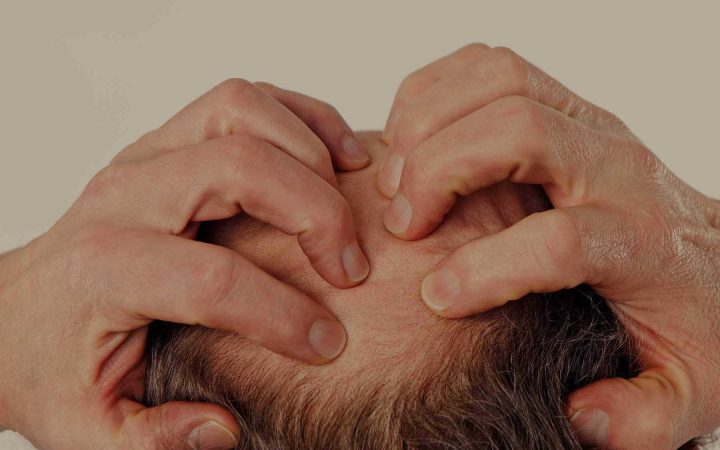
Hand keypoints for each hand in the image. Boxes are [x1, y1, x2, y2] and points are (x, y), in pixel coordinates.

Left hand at [0, 79, 370, 448]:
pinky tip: (335, 157)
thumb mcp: (87, 429)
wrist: (15, 314)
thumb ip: (153, 438)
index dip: (283, 314)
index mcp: (104, 270)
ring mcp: (146, 158)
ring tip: (350, 201)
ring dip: (308, 149)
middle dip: (315, 212)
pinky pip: (240, 102)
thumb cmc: (55, 364)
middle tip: (351, 268)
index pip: (211, 278)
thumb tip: (223, 429)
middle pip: (236, 167)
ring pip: (239, 109)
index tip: (327, 344)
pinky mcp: (169, 142)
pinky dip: (299, 115)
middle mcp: (124, 196)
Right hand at [377, 44, 719, 448]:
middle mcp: (617, 168)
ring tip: (395, 179)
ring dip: (429, 120)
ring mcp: (591, 126)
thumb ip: (643, 418)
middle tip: (402, 226)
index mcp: (641, 243)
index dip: (488, 268)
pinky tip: (412, 141)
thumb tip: (579, 411)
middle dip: (440, 170)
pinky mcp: (566, 106)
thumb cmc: (694, 329)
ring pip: (500, 80)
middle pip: (521, 129)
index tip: (437, 299)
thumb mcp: (689, 393)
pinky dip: (436, 89)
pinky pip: (492, 66)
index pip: (560, 238)